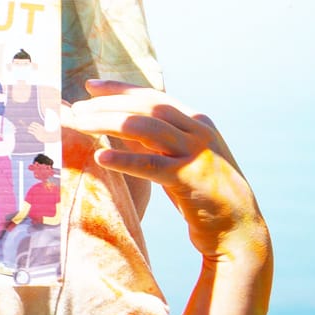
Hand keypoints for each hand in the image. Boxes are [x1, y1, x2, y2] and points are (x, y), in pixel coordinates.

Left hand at [67, 80, 269, 265]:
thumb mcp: (180, 156)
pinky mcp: (190, 180)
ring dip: (107, 122)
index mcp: (196, 122)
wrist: (238, 229)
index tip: (89, 85)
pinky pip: (150, 165)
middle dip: (107, 104)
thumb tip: (112, 120)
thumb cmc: (201, 191)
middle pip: (145, 106)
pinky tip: (100, 158)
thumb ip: (154, 137)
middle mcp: (197, 132)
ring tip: (78, 124)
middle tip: (75, 109)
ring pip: (144, 126)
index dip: (120, 89)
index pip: (152, 96)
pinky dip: (124, 160)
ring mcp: (195, 154)